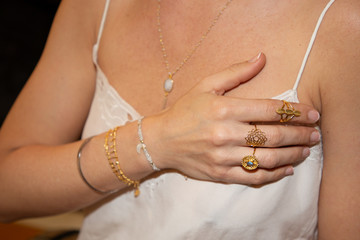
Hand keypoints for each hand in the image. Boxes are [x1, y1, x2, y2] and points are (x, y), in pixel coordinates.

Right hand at [146, 53, 319, 184]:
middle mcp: (225, 134)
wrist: (161, 140)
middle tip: (315, 133)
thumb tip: (262, 58)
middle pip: (273, 136)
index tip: (312, 114)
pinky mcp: (220, 174)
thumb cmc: (184, 111)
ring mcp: (223, 157)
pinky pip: (253, 178)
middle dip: (300, 135)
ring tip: (305, 150)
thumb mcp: (206, 85)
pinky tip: (287, 170)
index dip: (295, 112)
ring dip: (292, 155)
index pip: (269, 110)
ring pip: (267, 159)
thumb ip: (236, 73)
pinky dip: (274, 175)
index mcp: (224, 110)